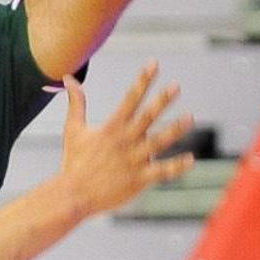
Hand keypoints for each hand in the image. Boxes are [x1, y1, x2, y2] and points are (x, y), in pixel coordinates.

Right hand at [59, 65, 193, 217]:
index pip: (130, 98)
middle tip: (175, 86)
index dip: (142, 80)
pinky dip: (176, 166)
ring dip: (174, 130)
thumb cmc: (73, 162)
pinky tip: (190, 160)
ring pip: (158, 142)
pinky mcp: (138, 180)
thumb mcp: (73, 129)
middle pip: (146, 117)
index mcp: (111, 128)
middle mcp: (124, 141)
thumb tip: (68, 78)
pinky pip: (161, 172)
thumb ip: (76, 103)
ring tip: (189, 117)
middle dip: (161, 101)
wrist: (72, 195)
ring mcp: (133, 161)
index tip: (153, 63)